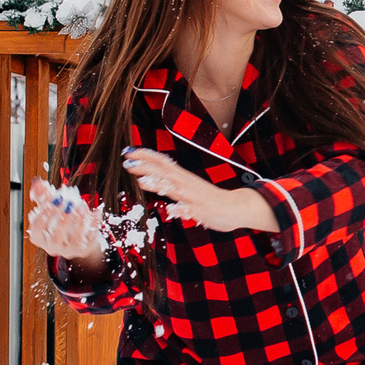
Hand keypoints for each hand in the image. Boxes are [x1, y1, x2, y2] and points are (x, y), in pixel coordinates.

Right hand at [26, 182, 103, 264]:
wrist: (77, 238)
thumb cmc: (58, 221)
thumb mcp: (49, 209)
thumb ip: (43, 195)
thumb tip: (38, 182)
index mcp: (39, 237)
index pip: (37, 227)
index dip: (43, 214)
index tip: (52, 200)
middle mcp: (52, 246)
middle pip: (55, 235)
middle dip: (62, 218)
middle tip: (68, 203)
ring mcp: (69, 250)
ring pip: (74, 238)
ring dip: (79, 220)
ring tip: (81, 204)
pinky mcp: (84, 249)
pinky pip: (91, 237)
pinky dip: (94, 223)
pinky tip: (96, 211)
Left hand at [123, 148, 279, 234]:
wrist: (237, 207)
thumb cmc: (209, 198)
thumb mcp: (187, 186)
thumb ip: (168, 182)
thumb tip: (146, 177)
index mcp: (183, 177)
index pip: (162, 162)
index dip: (145, 156)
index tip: (127, 152)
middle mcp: (187, 184)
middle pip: (165, 173)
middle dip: (146, 168)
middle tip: (127, 163)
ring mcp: (194, 198)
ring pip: (175, 189)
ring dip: (160, 185)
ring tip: (142, 181)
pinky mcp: (202, 212)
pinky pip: (191, 210)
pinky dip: (181, 210)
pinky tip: (171, 210)